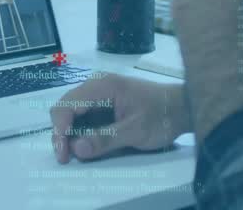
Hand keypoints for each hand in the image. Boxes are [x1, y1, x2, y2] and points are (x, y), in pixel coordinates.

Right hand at [50, 74, 188, 163]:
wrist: (182, 108)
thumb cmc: (162, 116)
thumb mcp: (136, 130)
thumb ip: (106, 138)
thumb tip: (77, 149)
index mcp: (103, 86)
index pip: (68, 104)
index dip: (60, 129)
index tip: (64, 153)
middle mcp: (97, 85)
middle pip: (65, 107)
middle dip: (61, 132)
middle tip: (66, 157)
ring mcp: (100, 94)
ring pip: (72, 112)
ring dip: (69, 133)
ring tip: (73, 153)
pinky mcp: (104, 103)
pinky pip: (84, 116)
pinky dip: (79, 131)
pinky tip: (86, 144)